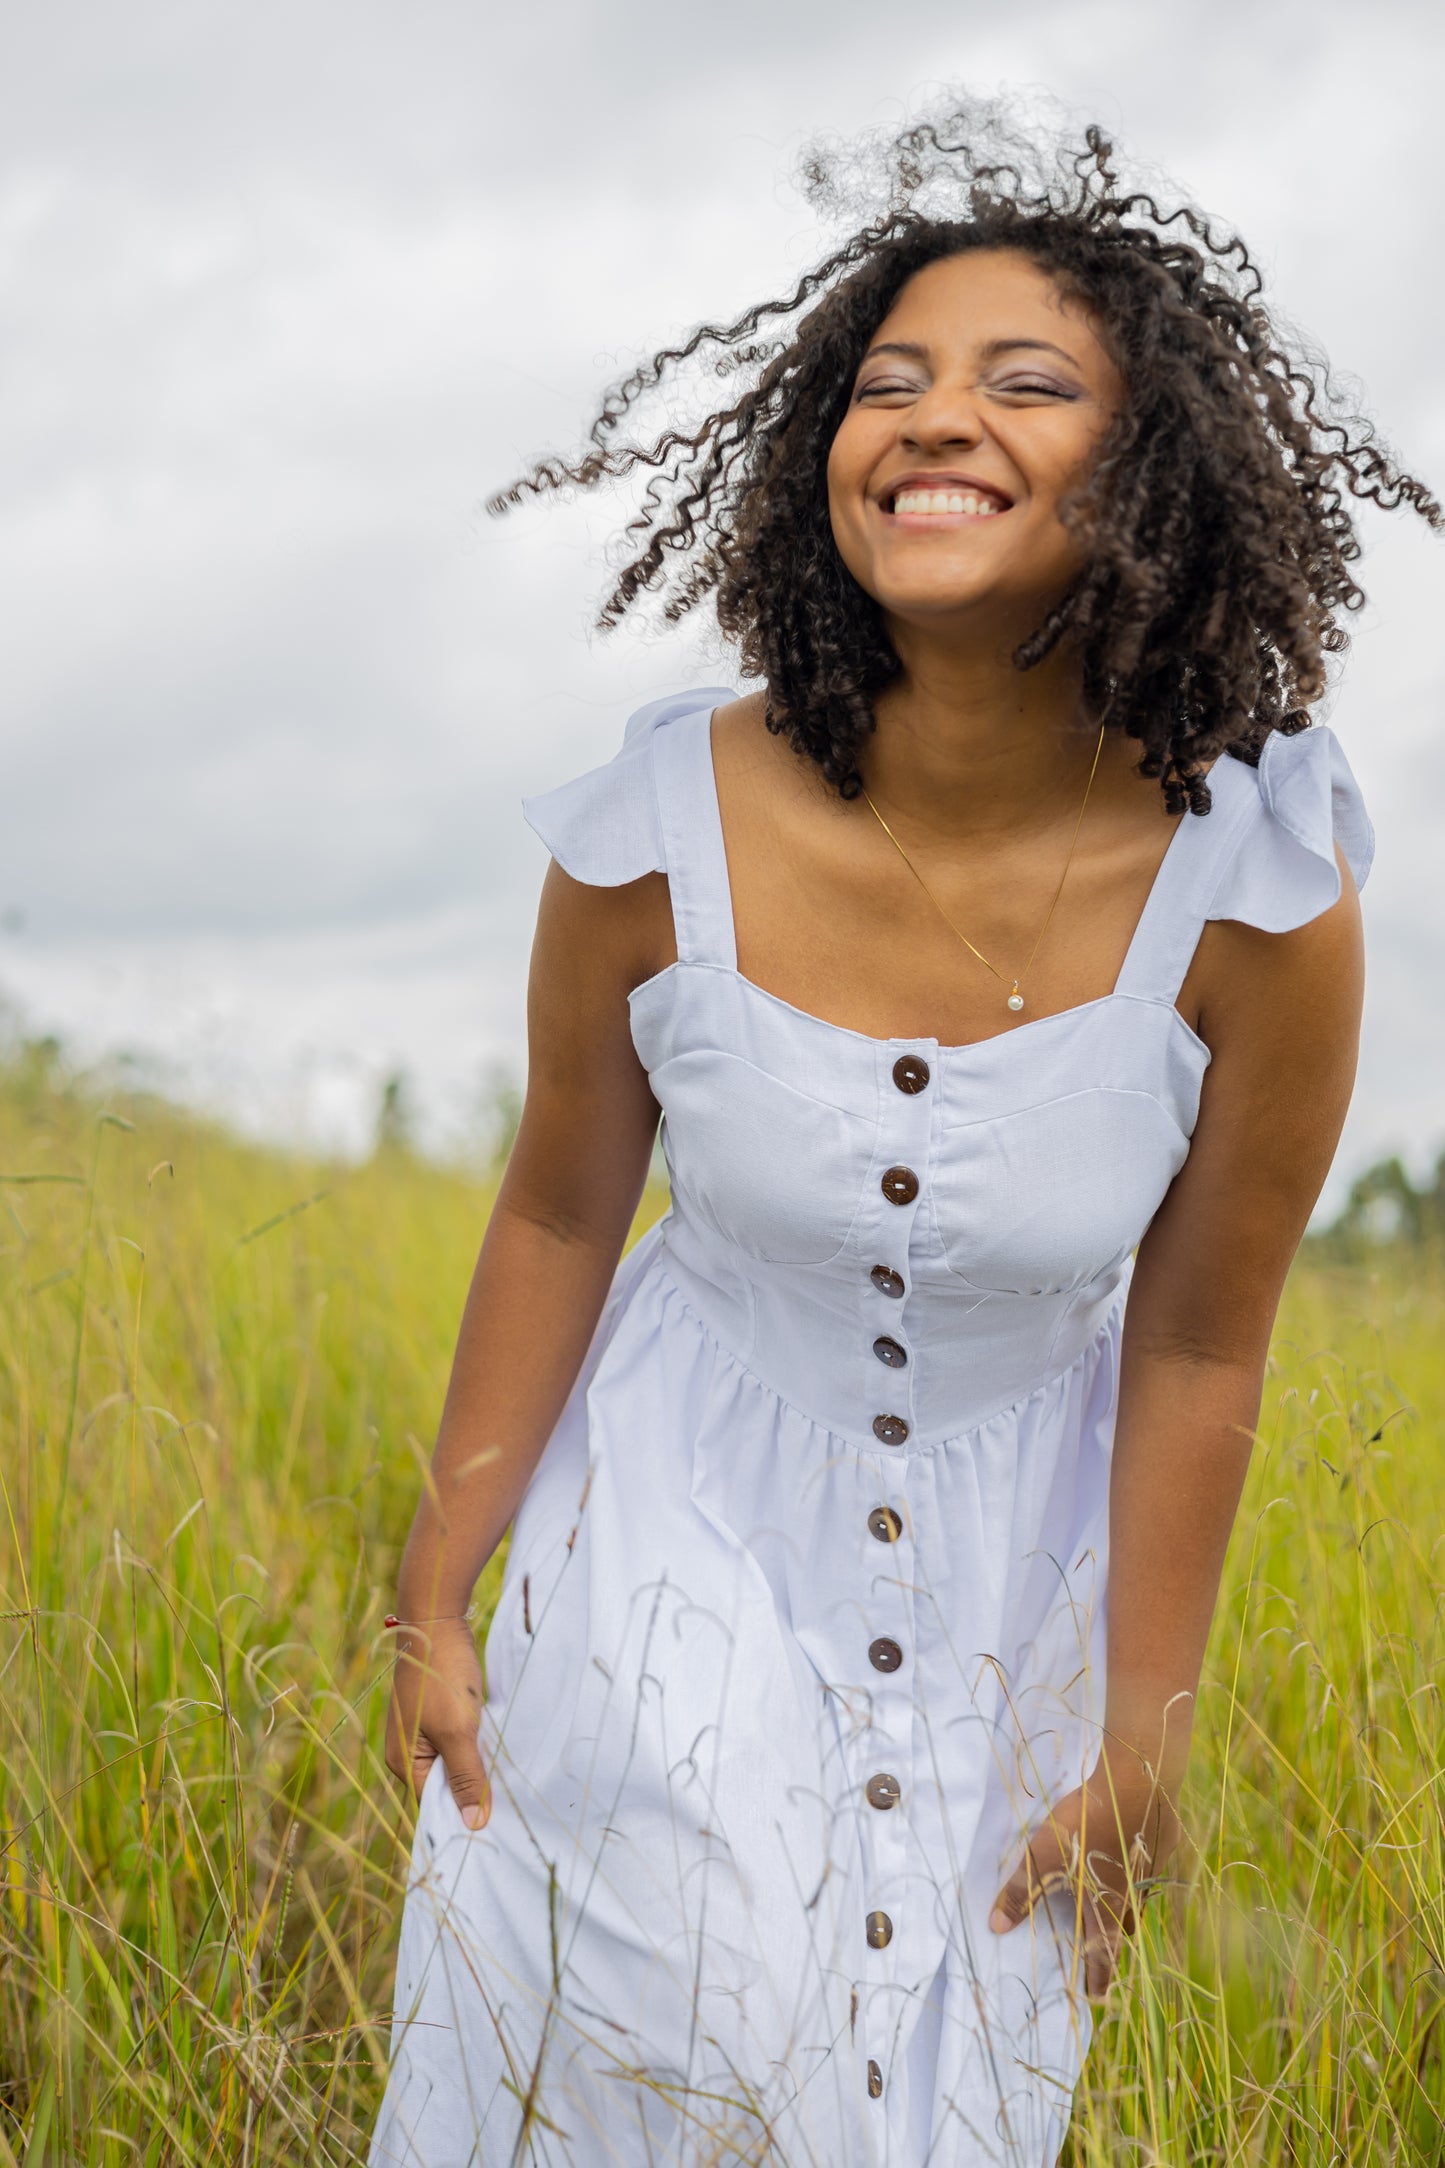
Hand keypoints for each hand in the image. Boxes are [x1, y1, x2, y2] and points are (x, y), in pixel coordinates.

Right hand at [384, 1614, 490, 1829]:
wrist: (437, 1619)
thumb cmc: (443, 1675)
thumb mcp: (457, 1730)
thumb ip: (466, 1777)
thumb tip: (473, 1826)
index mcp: (404, 1761)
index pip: (436, 1804)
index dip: (465, 1814)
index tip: (498, 1825)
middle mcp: (409, 1750)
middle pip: (446, 1785)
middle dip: (474, 1790)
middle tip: (510, 1802)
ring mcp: (423, 1730)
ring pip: (456, 1762)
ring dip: (479, 1765)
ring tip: (509, 1775)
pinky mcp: (438, 1713)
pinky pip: (460, 1741)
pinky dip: (478, 1744)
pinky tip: (499, 1745)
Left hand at [987, 1753, 1180, 1998]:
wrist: (1137, 1784)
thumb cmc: (1086, 1826)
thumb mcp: (1042, 1858)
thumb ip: (1019, 1892)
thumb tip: (994, 1927)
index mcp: (1106, 1905)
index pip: (1102, 1954)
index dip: (1099, 1978)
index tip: (1099, 1998)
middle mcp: (1133, 1894)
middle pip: (1126, 1928)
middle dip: (1114, 1941)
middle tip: (1106, 1949)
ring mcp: (1152, 1868)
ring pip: (1141, 1898)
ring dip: (1130, 1905)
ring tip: (1120, 1905)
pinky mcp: (1164, 1841)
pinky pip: (1151, 1864)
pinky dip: (1140, 1866)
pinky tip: (1134, 1850)